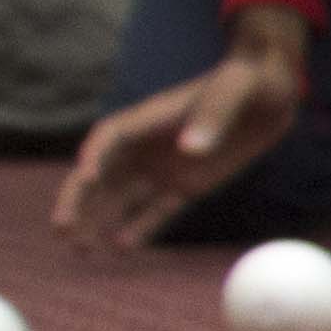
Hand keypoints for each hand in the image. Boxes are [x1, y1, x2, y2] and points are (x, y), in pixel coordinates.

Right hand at [57, 7, 310, 246]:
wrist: (270, 91)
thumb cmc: (246, 81)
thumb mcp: (234, 91)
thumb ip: (212, 117)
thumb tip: (191, 151)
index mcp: (150, 117)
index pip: (110, 138)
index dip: (95, 157)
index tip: (88, 177)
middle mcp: (147, 145)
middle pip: (101, 175)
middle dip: (78, 201)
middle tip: (60, 229)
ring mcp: (164, 167)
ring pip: (121, 198)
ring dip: (98, 221)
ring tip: (78, 249)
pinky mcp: (187, 186)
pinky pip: (158, 210)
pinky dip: (140, 228)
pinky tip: (121, 248)